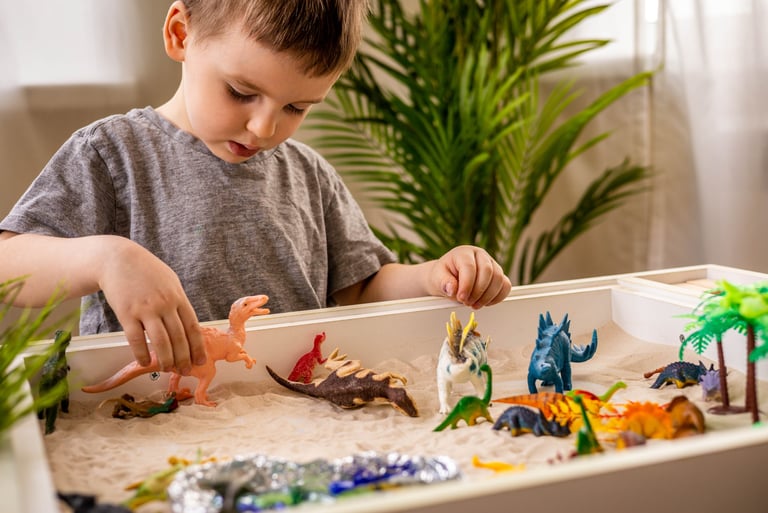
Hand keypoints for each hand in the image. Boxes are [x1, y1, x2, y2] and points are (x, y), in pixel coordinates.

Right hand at [97, 237, 205, 372]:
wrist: (118, 258)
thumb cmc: (146, 271)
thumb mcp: (170, 282)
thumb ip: (178, 303)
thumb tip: (187, 326)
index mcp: (178, 297)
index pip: (193, 327)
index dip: (198, 347)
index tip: (200, 361)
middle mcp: (165, 304)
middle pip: (178, 338)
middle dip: (183, 358)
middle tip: (184, 371)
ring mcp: (146, 309)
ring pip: (160, 341)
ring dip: (166, 360)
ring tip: (167, 369)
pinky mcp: (126, 313)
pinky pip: (136, 339)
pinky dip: (141, 353)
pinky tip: (145, 362)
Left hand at [432, 245, 510, 307]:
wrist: (447, 278)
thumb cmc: (442, 276)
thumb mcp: (436, 278)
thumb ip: (443, 282)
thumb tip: (451, 288)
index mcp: (464, 253)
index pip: (470, 266)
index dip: (467, 284)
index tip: (461, 297)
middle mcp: (480, 256)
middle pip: (488, 271)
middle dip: (478, 291)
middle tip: (467, 302)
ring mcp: (492, 264)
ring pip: (499, 279)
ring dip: (487, 296)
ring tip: (474, 304)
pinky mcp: (499, 275)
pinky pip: (506, 286)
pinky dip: (497, 297)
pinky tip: (485, 303)